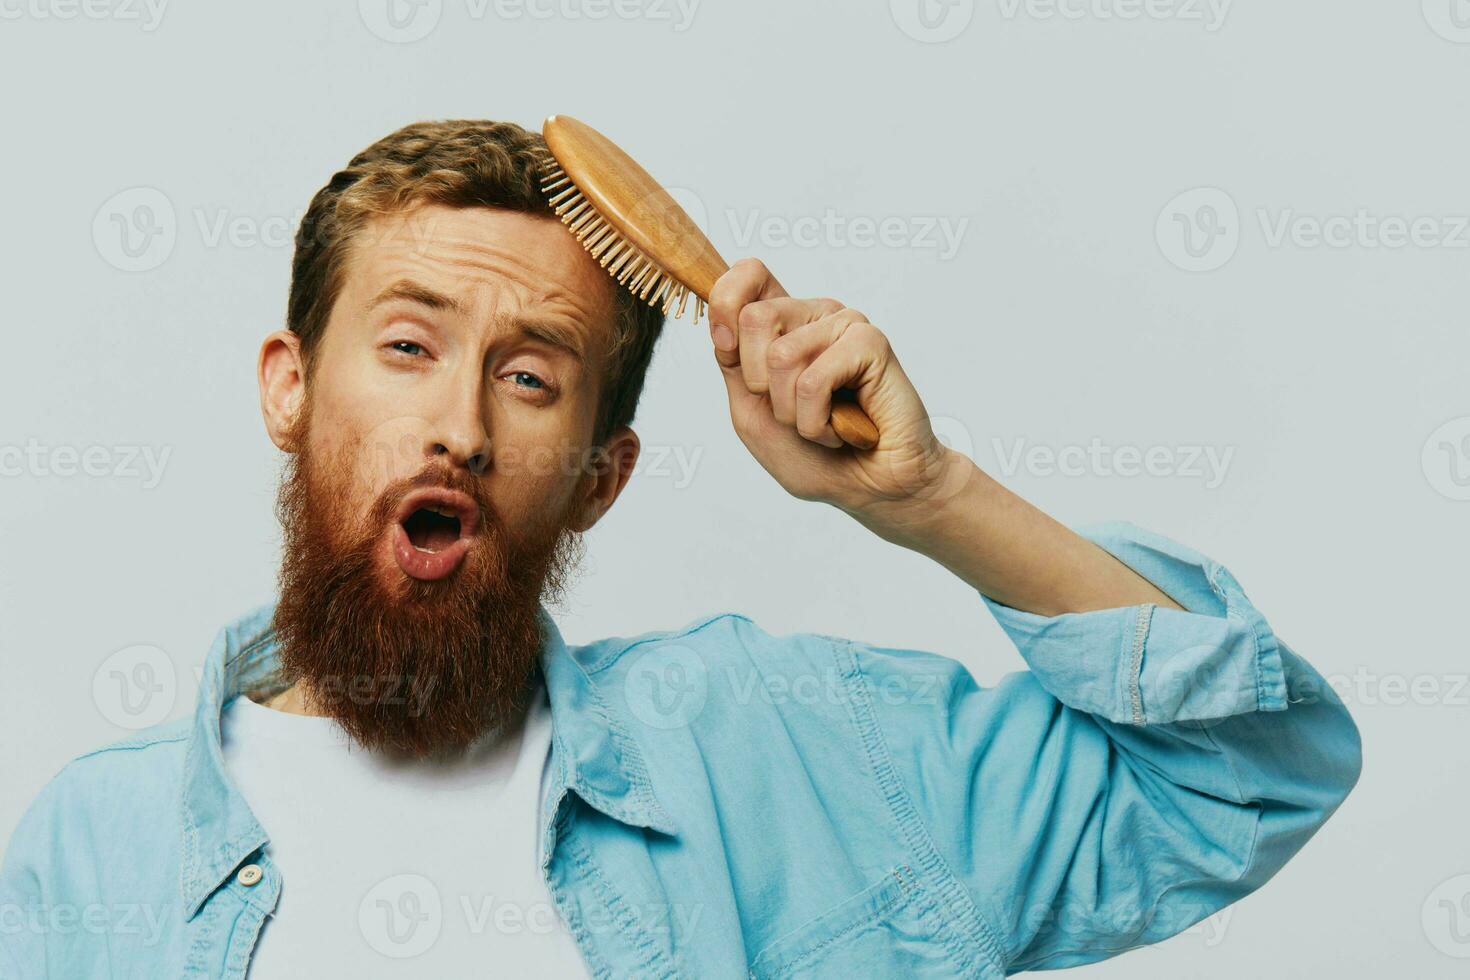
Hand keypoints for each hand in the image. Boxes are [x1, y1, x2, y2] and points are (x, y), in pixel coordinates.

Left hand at [706, 258, 969, 521]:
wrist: (868, 488)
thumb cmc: (814, 454)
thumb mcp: (751, 410)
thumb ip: (732, 364)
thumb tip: (723, 323)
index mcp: (783, 324)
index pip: (747, 274)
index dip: (725, 302)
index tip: (729, 348)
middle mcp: (813, 315)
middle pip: (752, 318)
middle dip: (760, 384)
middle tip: (793, 408)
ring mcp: (843, 325)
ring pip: (781, 355)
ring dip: (792, 412)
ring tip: (822, 420)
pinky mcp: (870, 343)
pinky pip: (814, 380)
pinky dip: (817, 421)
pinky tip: (842, 427)